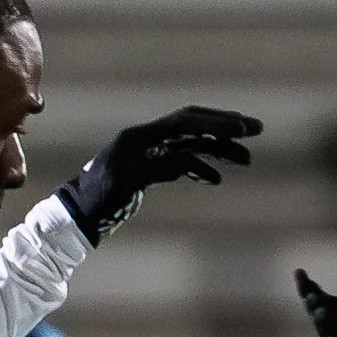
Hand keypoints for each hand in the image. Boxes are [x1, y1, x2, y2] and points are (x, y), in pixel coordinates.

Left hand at [55, 105, 261, 241]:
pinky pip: (183, 161)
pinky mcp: (151, 168)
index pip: (185, 122)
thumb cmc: (98, 198)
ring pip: (192, 143)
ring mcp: (150, 153)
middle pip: (193, 125)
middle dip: (225, 126)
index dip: (216, 123)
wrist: (80, 214)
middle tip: (256, 129)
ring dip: (219, 149)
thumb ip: (158, 168)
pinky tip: (215, 178)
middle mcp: (148, 139)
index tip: (242, 128)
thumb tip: (189, 158)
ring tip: (246, 159)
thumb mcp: (126, 183)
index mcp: (141, 137)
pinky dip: (201, 167)